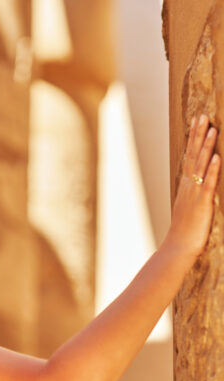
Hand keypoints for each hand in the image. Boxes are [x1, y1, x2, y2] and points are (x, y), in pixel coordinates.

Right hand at [164, 114, 219, 257]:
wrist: (179, 247)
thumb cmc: (185, 231)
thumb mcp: (190, 208)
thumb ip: (196, 194)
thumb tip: (202, 184)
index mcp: (186, 186)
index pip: (189, 157)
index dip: (193, 139)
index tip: (197, 122)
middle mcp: (188, 186)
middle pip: (193, 156)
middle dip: (198, 136)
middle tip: (203, 117)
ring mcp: (194, 194)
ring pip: (201, 166)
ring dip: (207, 147)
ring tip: (213, 129)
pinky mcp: (202, 203)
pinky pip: (209, 183)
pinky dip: (213, 170)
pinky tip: (217, 157)